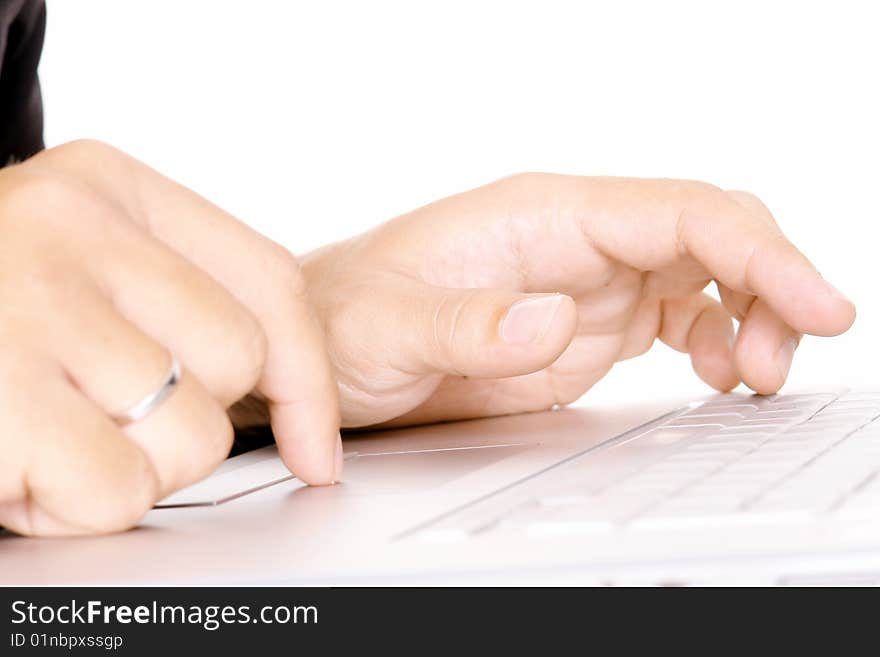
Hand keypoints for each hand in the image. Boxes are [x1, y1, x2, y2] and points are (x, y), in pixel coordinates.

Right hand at [0, 140, 340, 535]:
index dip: (307, 378)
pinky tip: (21, 464)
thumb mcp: (80, 263)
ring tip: (52, 433)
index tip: (316, 447)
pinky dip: (76, 504)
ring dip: (132, 466)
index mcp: (108, 187)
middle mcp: (71, 227)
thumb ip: (176, 301)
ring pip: (190, 438)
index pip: (270, 283)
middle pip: (237, 364)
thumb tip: (300, 418)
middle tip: (102, 410)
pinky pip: (117, 492)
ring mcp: (28, 306)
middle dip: (188, 419)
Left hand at [302, 173, 855, 427]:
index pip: (678, 210)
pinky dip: (718, 338)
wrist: (325, 348)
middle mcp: (575, 238)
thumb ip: (466, 324)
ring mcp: (587, 280)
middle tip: (780, 360)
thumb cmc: (345, 318)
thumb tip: (554, 318)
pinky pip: (679, 314)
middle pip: (711, 232)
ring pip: (707, 273)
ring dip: (751, 317)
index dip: (759, 251)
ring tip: (750, 378)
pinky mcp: (585, 324)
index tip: (815, 304)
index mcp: (541, 216)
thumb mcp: (386, 327)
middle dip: (770, 285)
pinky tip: (717, 374)